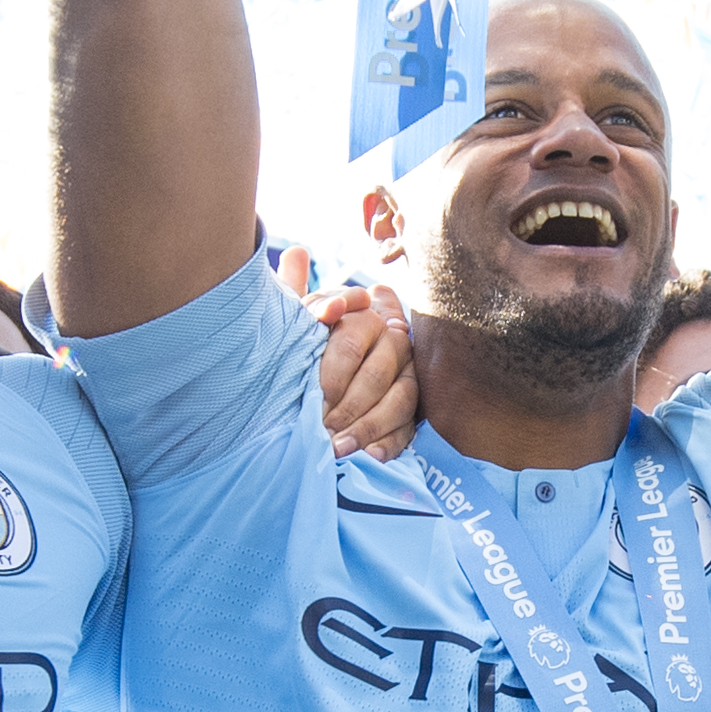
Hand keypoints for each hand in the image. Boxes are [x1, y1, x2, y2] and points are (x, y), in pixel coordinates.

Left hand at [307, 277, 419, 459]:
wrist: (326, 373)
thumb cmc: (308, 342)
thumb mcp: (300, 318)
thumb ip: (297, 292)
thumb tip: (296, 252)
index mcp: (367, 317)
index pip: (353, 342)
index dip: (332, 371)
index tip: (312, 396)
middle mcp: (396, 342)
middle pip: (378, 376)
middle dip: (349, 407)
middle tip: (322, 431)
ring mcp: (410, 376)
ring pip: (399, 402)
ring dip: (367, 429)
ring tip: (340, 451)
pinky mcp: (415, 409)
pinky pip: (409, 428)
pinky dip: (389, 445)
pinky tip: (369, 459)